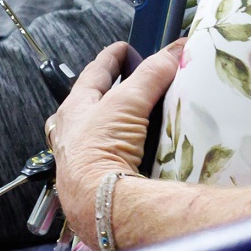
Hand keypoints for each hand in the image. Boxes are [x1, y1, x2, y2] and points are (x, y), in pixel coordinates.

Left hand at [49, 40, 183, 237]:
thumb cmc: (98, 148)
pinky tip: (142, 150)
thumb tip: (176, 50)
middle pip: (92, 104)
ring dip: (118, 123)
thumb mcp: (127, 102)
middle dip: (109, 92)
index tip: (123, 48)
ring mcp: (85, 158)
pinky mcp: (99, 179)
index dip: (111, 58)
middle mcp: (74, 133)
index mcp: (74, 108)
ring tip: (140, 116)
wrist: (98, 203)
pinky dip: (128, 148)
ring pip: (101, 131)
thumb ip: (152, 74)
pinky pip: (114, 156)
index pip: (94, 73)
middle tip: (128, 81)